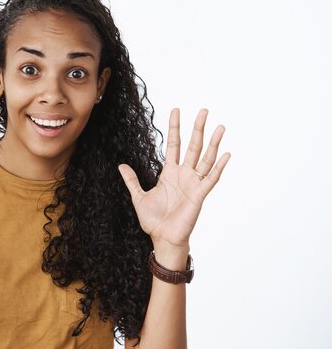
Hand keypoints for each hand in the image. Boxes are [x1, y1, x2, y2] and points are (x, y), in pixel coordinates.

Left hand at [118, 108, 229, 251]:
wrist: (162, 238)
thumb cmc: (153, 220)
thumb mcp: (139, 197)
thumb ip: (132, 180)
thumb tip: (121, 165)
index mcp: (169, 173)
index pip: (174, 145)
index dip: (175, 128)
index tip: (176, 111)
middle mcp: (184, 175)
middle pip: (193, 146)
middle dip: (197, 128)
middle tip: (203, 110)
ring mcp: (193, 183)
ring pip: (206, 158)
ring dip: (213, 143)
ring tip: (219, 126)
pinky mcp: (200, 195)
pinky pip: (211, 178)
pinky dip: (219, 166)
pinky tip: (226, 154)